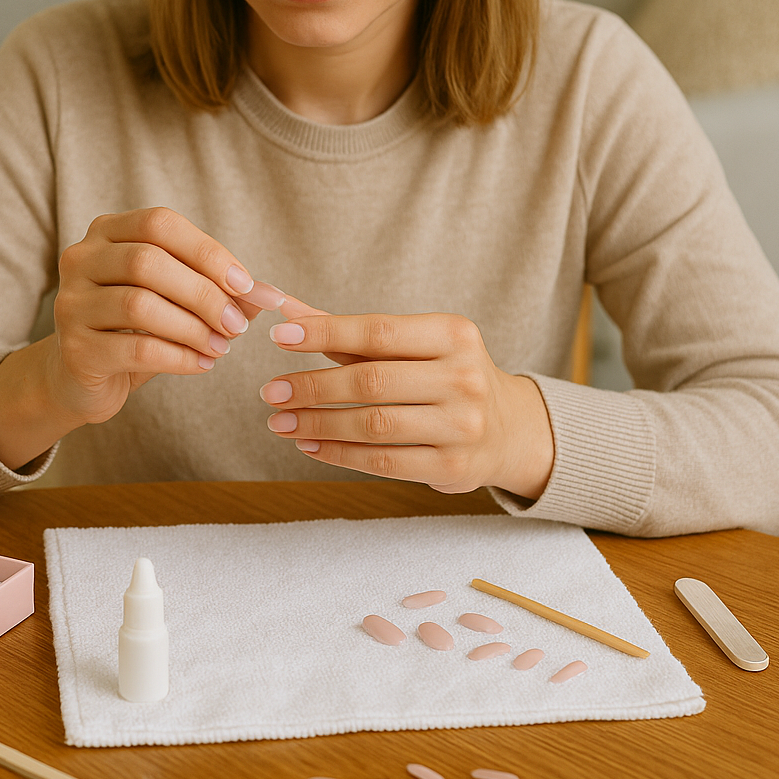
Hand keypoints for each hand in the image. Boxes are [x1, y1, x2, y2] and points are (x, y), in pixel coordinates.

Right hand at [0, 207, 283, 469]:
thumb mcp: (177, 299)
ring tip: (222, 347)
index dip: (207, 251)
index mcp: (106, 232)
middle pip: (147, 263)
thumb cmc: (137, 327)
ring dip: (193, 328)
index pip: (159, 224)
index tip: (246, 284)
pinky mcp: (75, 349)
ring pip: (139, 306)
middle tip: (238, 324)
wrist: (83, 375)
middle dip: (204, 294)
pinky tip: (201, 364)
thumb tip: (269, 295)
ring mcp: (70, 304)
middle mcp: (80, 259)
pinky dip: (179, 358)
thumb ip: (219, 289)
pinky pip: (135, 349)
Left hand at [260, 305, 554, 497]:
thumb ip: (351, 332)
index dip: (325, 332)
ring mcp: (462, 425)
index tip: (279, 336)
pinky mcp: (453, 466)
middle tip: (270, 392)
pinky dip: (338, 454)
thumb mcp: (412, 344)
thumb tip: (287, 311)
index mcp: (454, 334)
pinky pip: (383, 462)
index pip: (378, 331)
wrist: (508, 430)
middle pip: (371, 380)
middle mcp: (464, 376)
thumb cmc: (444, 376)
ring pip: (374, 425)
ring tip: (280, 421)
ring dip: (317, 423)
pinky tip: (309, 444)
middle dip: (312, 386)